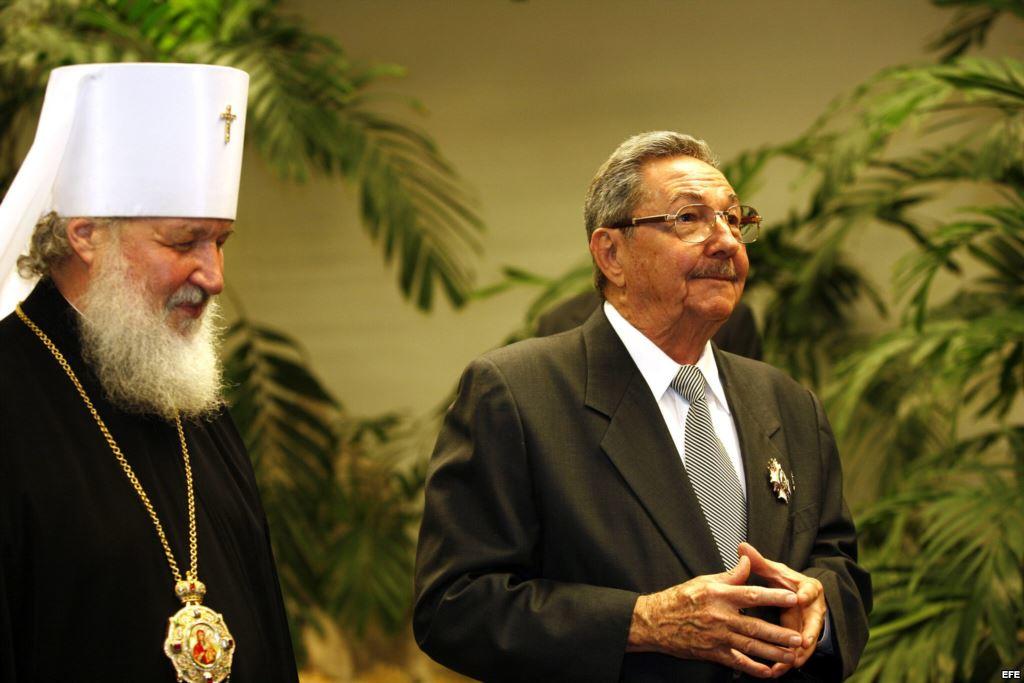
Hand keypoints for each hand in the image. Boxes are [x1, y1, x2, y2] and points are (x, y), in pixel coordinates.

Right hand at [627, 555, 803, 677]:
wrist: (655, 621)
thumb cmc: (678, 599)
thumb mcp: (703, 581)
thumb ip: (730, 575)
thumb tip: (747, 561)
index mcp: (718, 595)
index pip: (751, 594)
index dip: (773, 596)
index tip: (792, 597)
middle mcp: (719, 617)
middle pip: (755, 625)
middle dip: (779, 633)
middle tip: (798, 636)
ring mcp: (717, 637)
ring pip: (750, 646)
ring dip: (773, 652)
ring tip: (791, 654)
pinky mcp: (712, 652)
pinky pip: (737, 662)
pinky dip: (753, 669)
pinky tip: (767, 671)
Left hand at [738, 542, 825, 673]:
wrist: (800, 597)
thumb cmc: (786, 583)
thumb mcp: (775, 572)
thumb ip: (760, 562)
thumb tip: (742, 546)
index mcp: (809, 588)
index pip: (809, 589)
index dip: (806, 594)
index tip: (800, 597)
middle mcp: (814, 608)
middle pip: (814, 621)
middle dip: (808, 632)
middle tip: (803, 641)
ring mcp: (811, 625)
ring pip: (807, 641)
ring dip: (799, 652)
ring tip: (790, 662)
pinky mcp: (803, 639)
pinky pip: (798, 652)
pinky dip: (789, 661)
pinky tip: (778, 670)